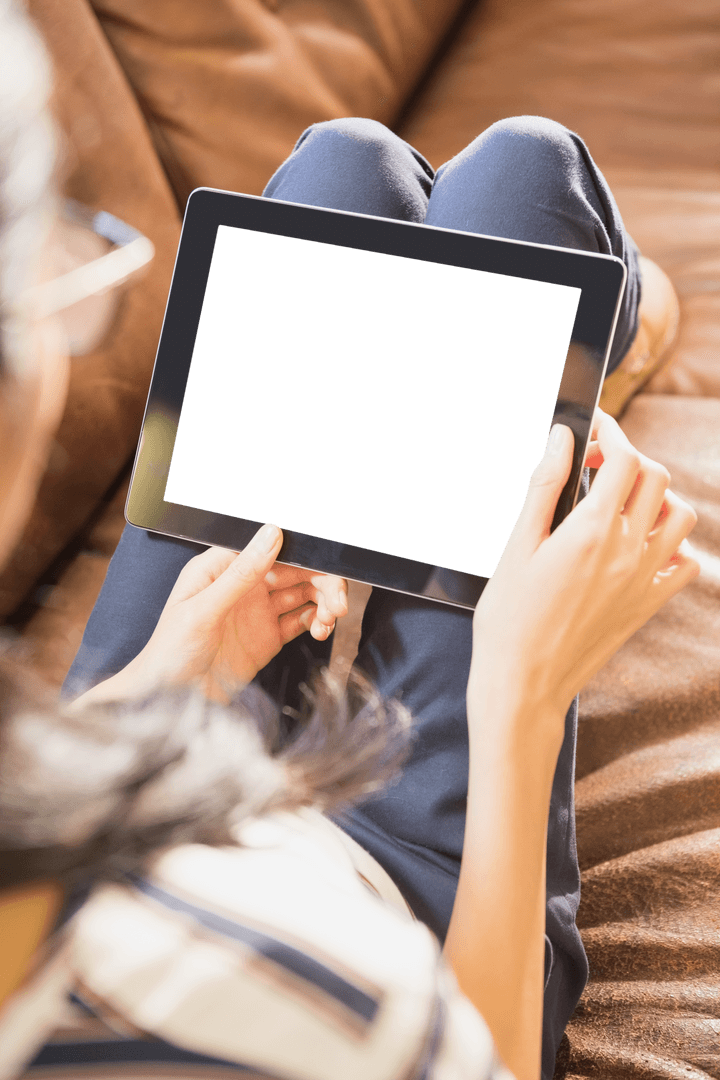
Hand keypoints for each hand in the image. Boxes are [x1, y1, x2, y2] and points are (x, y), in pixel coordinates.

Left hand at [115, 524, 347, 702]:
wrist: (168, 702)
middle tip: (338, 600)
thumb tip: (272, 533)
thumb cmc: (170, 653)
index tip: (327, 560)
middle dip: (322, 580)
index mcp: (221, 567)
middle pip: (294, 569)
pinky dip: (318, 622)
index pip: (270, 546)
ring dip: (323, 601)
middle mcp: (243, 584)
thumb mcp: (204, 610)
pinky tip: (322, 630)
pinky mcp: (268, 637)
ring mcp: (258, 611)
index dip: (303, 550)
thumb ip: (241, 573)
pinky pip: (302, 621)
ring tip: (332, 618)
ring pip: (303, 594)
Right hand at [470, 409, 699, 729]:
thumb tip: (561, 439)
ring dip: (656, 497)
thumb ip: (544, 487)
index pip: (624, 459)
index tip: (592, 428)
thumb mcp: (517, 546)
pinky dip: (673, 544)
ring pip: (680, 516)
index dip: (611, 432)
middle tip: (595, 467)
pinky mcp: (646, 606)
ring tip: (620, 502)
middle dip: (629, 459)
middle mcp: (627, 552)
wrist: (523, 684)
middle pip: (656, 478)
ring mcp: (643, 580)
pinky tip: (640, 545)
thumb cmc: (508, 619)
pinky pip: (685, 564)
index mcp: (591, 531)